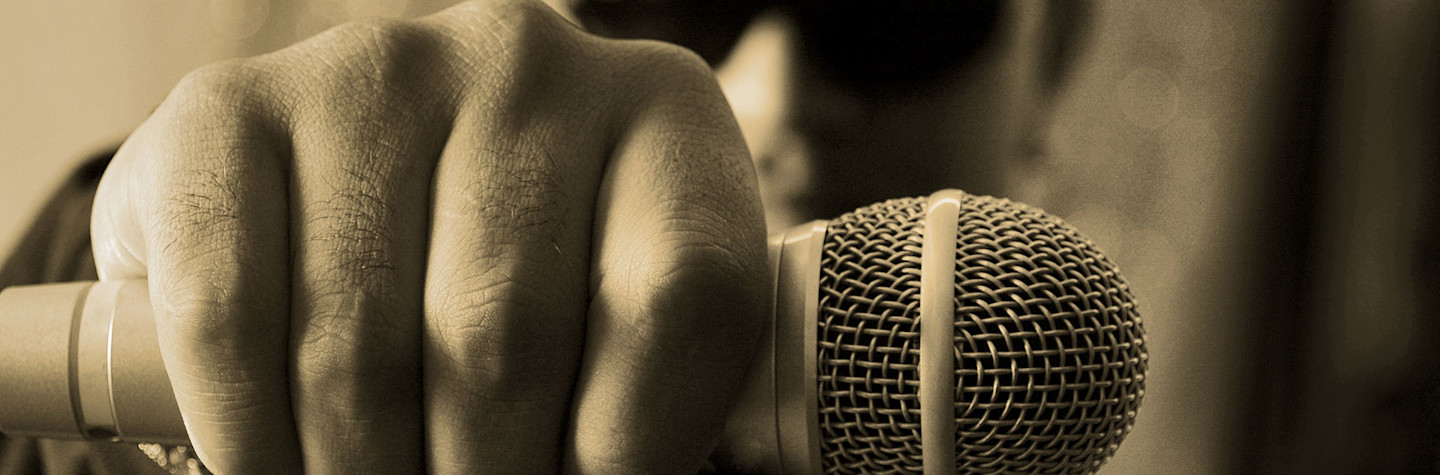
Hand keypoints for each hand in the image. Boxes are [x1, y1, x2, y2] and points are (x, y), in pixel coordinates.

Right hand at [89, 1, 766, 471]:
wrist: (350, 200)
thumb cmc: (520, 292)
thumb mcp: (617, 329)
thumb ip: (639, 401)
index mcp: (662, 114)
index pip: (686, 296)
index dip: (635, 445)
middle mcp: (524, 62)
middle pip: (508, 334)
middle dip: (485, 473)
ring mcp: (371, 72)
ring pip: (363, 349)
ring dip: (365, 473)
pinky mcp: (224, 109)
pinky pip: (225, 321)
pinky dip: (248, 437)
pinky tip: (270, 470)